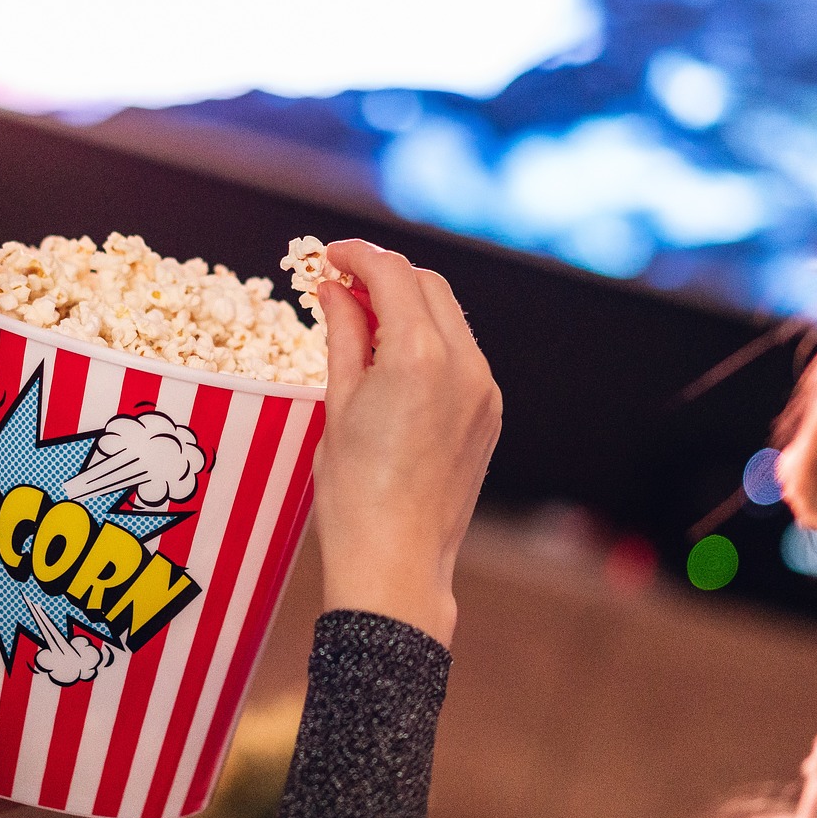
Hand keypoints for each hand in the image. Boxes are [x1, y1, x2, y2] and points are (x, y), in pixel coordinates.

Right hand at [312, 240, 501, 646]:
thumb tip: (333, 287)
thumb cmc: (354, 493)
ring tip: (362, 320)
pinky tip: (393, 358)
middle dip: (384, 275)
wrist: (397, 562)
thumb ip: (342, 334)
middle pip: (427, 286)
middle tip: (339, 284)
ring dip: (409, 305)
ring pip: (449, 317)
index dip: (356, 255)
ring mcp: (484, 390)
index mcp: (418, 357)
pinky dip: (429, 339)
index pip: (392, 274)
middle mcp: (463, 365)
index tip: (327, 256)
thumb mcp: (337, 404)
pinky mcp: (489, 414)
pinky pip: (461, 354)